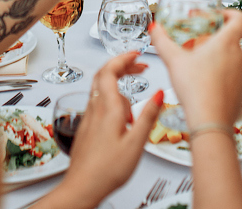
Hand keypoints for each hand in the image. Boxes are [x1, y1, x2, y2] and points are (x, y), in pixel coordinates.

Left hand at [48, 53, 163, 208]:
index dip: (123, 58)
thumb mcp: (136, 143)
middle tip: (138, 66)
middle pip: (104, 76)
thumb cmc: (106, 170)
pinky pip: (99, 105)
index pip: (110, 71)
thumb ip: (148, 116)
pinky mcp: (87, 128)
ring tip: (134, 103)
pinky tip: (122, 118)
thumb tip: (159, 94)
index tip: (136, 53)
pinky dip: (112, 100)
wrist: (82, 187)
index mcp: (108, 108)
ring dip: (117, 85)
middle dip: (121, 66)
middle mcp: (95, 109)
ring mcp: (89, 118)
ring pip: (101, 91)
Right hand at [149, 12, 241, 127]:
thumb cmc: (197, 90)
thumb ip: (162, 41)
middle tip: (198, 42)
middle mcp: (239, 56)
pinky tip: (204, 82)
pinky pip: (232, 76)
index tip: (215, 16)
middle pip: (232, 38)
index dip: (229, 12)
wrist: (210, 121)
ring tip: (198, 63)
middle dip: (214, 37)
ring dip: (217, 57)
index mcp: (227, 43)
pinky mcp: (241, 90)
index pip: (240, 17)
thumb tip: (155, 28)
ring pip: (232, 58)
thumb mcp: (173, 60)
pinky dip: (220, 74)